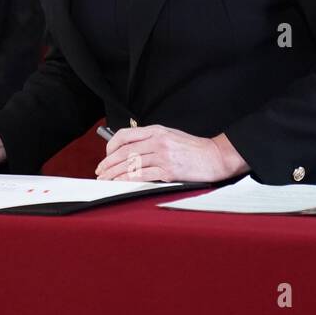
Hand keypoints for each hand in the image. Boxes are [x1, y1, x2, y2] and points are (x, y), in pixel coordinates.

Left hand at [95, 125, 246, 182]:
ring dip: (114, 174)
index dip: (110, 146)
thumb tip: (131, 150)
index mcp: (156, 130)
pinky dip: (128, 180)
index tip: (105, 157)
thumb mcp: (171, 136)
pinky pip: (142, 175)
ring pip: (130, 164)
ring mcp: (163, 156)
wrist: (215, 157)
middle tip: (99, 172)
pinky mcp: (168, 171)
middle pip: (124, 151)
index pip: (125, 135)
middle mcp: (157, 141)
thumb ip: (152, 140)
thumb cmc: (195, 149)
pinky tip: (120, 184)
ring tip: (105, 181)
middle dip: (107, 163)